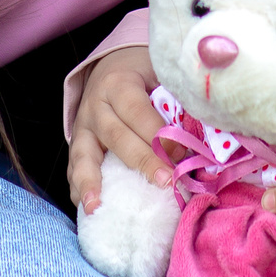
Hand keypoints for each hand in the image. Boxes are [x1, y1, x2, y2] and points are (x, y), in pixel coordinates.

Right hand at [66, 46, 174, 211]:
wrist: (109, 67)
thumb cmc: (143, 74)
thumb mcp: (158, 73)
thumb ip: (175, 97)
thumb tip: (202, 131)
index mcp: (119, 84)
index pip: (137, 111)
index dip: (158, 134)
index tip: (181, 152)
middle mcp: (96, 105)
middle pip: (117, 136)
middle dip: (142, 161)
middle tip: (166, 182)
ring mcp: (82, 127)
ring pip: (84, 155)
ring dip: (92, 182)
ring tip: (96, 207)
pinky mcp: (76, 144)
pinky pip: (73, 168)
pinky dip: (78, 189)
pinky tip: (87, 209)